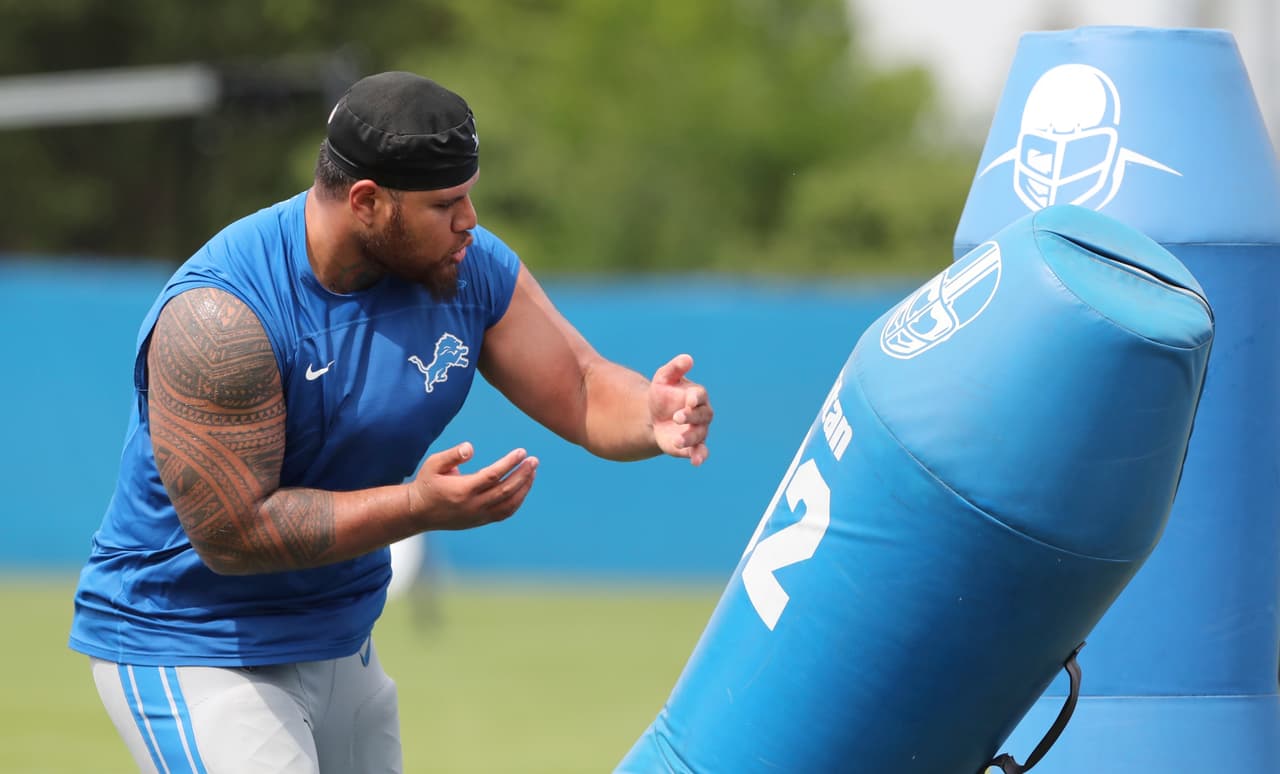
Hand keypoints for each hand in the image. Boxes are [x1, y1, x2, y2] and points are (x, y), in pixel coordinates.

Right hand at [407, 442, 538, 529]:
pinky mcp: (481, 521)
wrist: (419, 512)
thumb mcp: (433, 464)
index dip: (509, 463)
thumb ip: (452, 455)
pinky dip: (518, 501)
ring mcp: (478, 515)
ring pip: (509, 504)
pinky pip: (505, 513)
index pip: (493, 476)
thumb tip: (470, 447)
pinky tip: (524, 487)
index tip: (522, 452)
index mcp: (462, 490)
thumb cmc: (427, 484)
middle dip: (523, 474)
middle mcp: (473, 505)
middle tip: (534, 460)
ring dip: (524, 487)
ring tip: (532, 471)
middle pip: (505, 490)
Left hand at [650, 354, 712, 465]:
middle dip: (691, 417)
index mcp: (696, 396)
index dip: (695, 398)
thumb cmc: (663, 393)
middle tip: (676, 417)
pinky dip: (700, 456)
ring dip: (690, 438)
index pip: (699, 396)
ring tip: (677, 440)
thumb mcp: (663, 378)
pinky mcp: (690, 446)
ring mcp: (697, 430)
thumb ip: (675, 368)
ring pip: (699, 435)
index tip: (688, 400)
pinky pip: (700, 452)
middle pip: (702, 416)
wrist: (654, 416)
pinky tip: (696, 462)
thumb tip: (688, 359)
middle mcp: (701, 414)